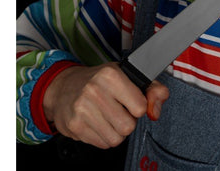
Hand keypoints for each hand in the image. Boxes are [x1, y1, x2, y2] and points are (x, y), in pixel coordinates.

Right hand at [42, 62, 168, 148]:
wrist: (63, 87)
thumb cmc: (99, 80)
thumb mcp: (127, 75)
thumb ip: (152, 89)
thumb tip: (156, 110)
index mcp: (110, 75)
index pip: (140, 107)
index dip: (139, 106)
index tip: (131, 100)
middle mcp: (94, 90)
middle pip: (128, 126)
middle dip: (128, 121)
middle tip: (119, 110)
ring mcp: (82, 109)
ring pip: (116, 139)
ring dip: (116, 131)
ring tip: (109, 116)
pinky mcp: (75, 126)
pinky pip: (102, 144)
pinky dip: (104, 137)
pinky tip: (98, 122)